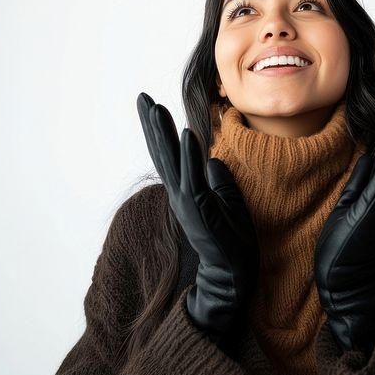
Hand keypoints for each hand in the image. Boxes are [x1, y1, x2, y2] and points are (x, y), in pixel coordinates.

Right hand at [137, 92, 259, 346]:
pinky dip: (187, 155)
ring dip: (163, 132)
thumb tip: (214, 161)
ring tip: (154, 107)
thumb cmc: (232, 242)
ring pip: (171, 160)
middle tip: (141, 97)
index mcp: (186, 190)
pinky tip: (184, 133)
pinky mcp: (199, 210)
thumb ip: (220, 182)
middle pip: (162, 151)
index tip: (150, 105)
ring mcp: (187, 201)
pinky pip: (192, 177)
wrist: (232, 277)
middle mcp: (180, 193)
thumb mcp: (229, 202)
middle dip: (152, 123)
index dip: (159, 129)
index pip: (169, 153)